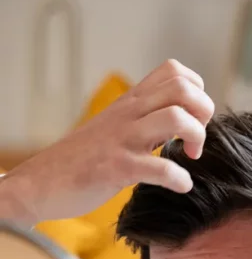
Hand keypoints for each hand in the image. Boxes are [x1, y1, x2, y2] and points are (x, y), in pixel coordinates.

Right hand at [0, 59, 214, 223]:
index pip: (175, 72)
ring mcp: (122, 139)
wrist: (42, 182)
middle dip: (203, 113)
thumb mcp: (117, 127)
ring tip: (190, 157)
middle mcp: (129, 113)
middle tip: (195, 140)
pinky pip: (160, 168)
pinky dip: (179, 179)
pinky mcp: (117, 167)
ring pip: (176, 118)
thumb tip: (184, 122)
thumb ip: (147, 119)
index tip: (194, 119)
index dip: (196, 92)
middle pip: (182, 88)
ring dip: (196, 138)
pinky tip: (181, 186)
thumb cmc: (86, 158)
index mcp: (131, 102)